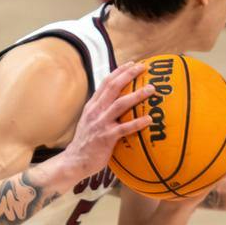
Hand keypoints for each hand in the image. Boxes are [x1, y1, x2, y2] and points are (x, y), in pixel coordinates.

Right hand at [49, 63, 152, 184]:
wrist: (74, 161)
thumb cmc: (87, 142)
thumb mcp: (90, 121)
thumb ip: (102, 110)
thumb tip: (118, 102)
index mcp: (92, 106)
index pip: (106, 83)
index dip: (119, 71)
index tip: (132, 64)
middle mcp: (96, 111)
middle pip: (113, 88)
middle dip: (128, 75)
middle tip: (143, 68)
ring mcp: (100, 124)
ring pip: (120, 104)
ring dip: (137, 95)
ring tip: (151, 89)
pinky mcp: (106, 137)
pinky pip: (124, 128)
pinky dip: (137, 123)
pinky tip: (149, 119)